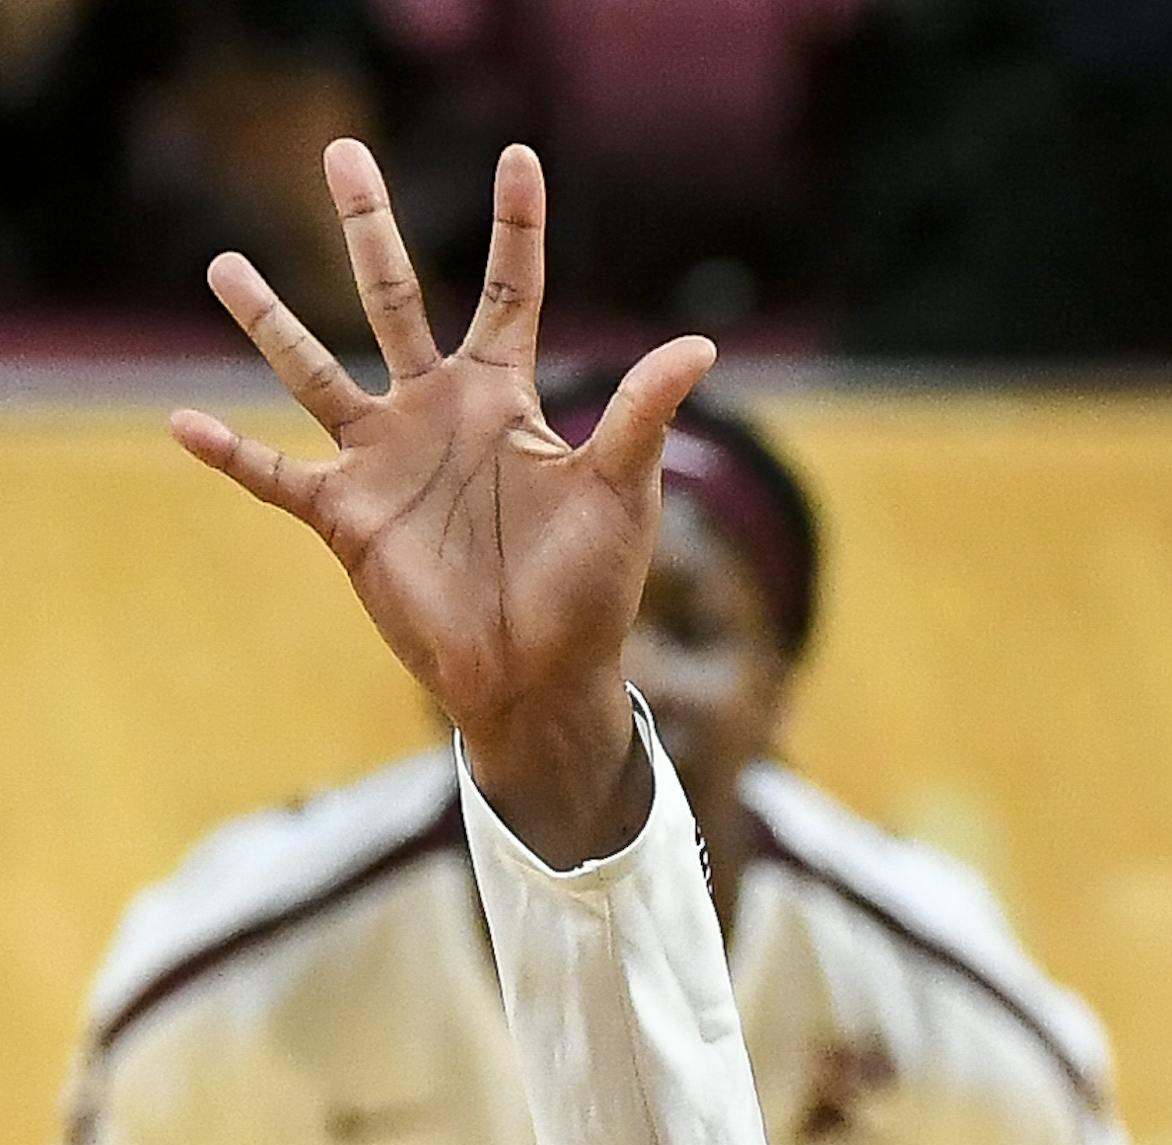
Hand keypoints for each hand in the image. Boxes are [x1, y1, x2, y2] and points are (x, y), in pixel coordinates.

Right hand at [171, 140, 713, 859]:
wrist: (541, 678)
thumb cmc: (591, 591)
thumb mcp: (622, 494)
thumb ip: (641, 415)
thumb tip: (698, 344)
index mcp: (503, 400)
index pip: (510, 291)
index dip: (517, 226)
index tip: (519, 157)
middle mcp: (436, 415)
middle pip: (395, 299)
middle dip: (369, 228)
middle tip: (340, 151)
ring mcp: (385, 462)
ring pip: (315, 371)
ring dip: (270, 322)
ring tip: (225, 266)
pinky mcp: (349, 518)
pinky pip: (277, 477)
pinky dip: (232, 455)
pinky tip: (184, 424)